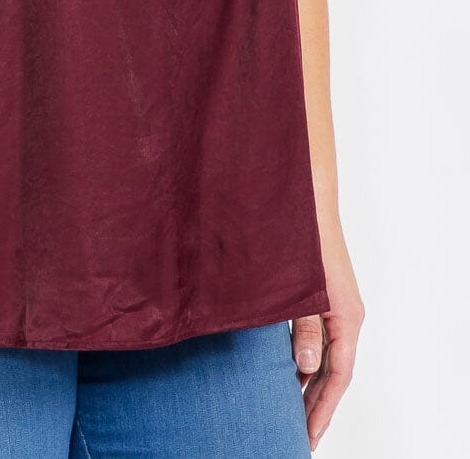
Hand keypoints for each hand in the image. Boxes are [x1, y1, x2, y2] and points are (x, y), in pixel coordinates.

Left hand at [292, 217, 364, 449]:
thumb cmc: (302, 241)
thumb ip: (304, 329)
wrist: (304, 199)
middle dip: (317, 406)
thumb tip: (307, 370)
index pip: (338, 377)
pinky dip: (304, 360)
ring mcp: (333, 306)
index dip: (322, 409)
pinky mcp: (321, 296)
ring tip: (292, 413)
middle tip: (298, 436)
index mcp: (346, 318)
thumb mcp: (304, 290)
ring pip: (325, 356)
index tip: (308, 436)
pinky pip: (317, 338)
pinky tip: (288, 371)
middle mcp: (344, 316)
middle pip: (334, 372)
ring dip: (310, 385)